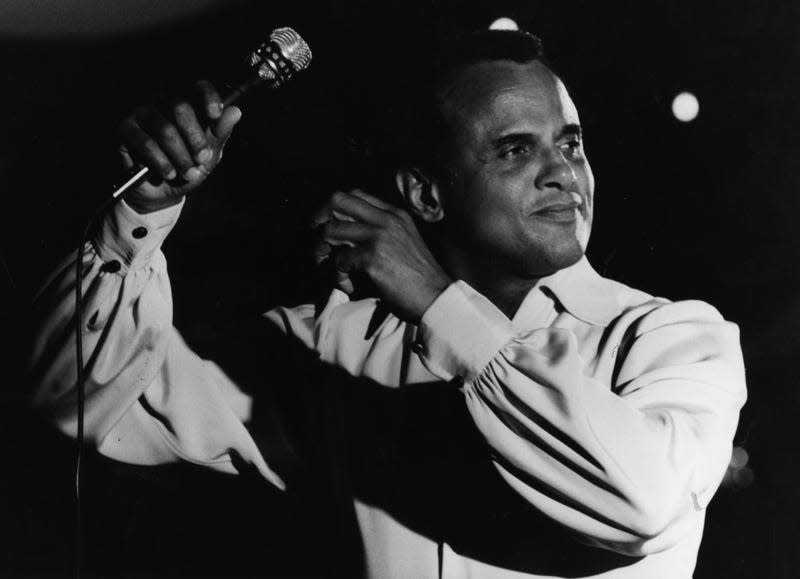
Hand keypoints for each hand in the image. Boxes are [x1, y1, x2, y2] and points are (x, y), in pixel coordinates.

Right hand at [117, 80, 241, 213]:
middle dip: (196, 138)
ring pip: (165, 129)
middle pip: (180, 107)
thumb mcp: (208, 155)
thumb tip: (236, 111)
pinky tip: (169, 174)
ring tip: (188, 173)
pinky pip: (146, 142)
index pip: (197, 87)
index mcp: (187, 105)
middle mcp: (163, 102)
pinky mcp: (126, 129)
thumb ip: (220, 133)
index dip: (207, 97)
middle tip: (203, 159)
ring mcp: (143, 113)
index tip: (215, 114)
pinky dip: (161, 161)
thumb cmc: (186, 168)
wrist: (162, 193)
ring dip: (180, 156)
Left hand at [312, 189, 451, 323]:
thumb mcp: (405, 242)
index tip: (327, 225)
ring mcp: (380, 236)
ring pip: (331, 231)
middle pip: (337, 201)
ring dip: (324, 252)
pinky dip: (338, 276)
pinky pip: (339, 260)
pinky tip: (348, 285)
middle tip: (319, 241)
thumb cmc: (419, 277)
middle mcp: (387, 219)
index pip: (354, 194)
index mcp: (394, 214)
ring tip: (332, 269)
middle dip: (320, 219)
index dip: (334, 208)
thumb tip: (345, 234)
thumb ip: (382, 231)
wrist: (436, 298)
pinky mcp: (373, 257)